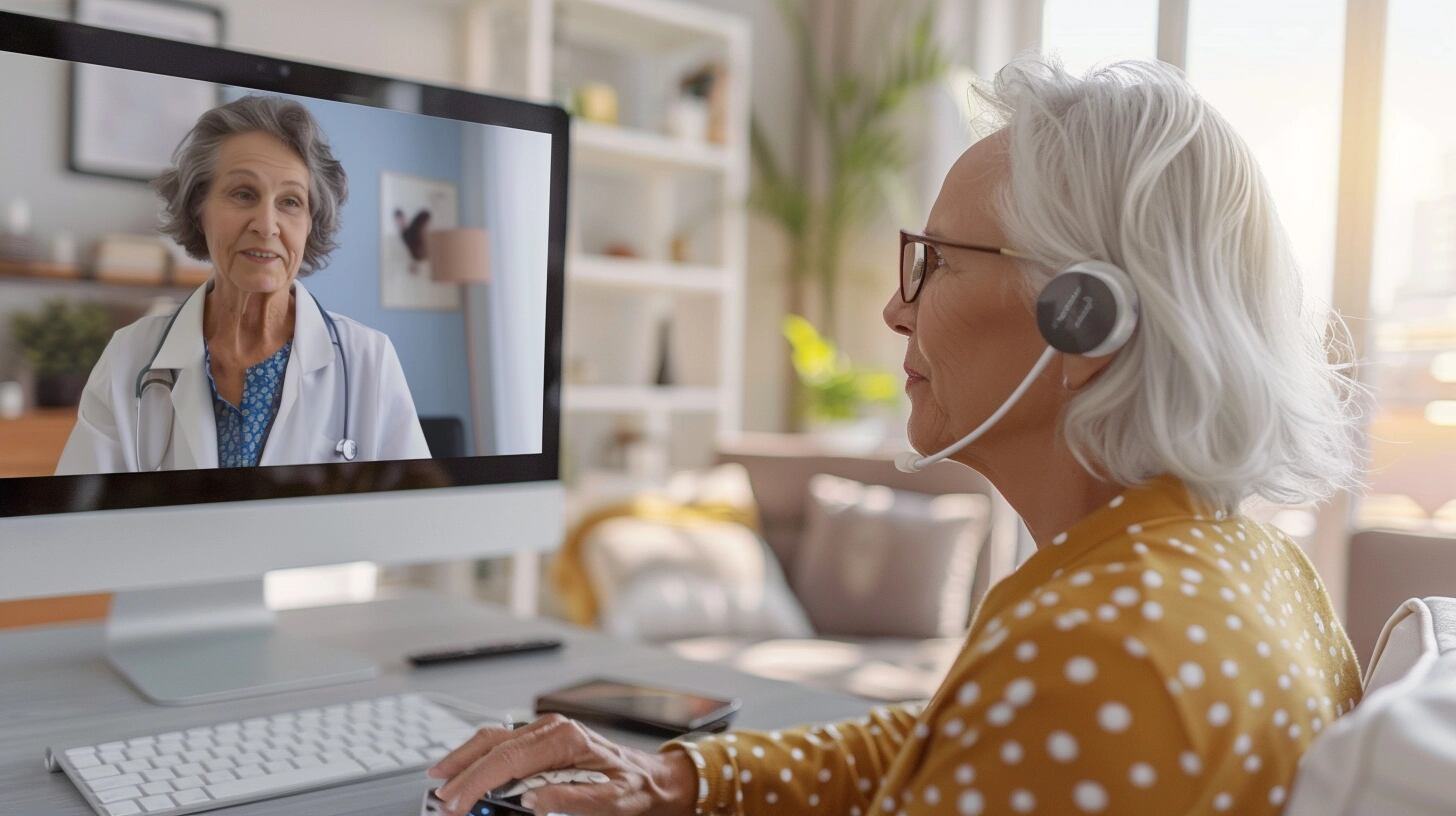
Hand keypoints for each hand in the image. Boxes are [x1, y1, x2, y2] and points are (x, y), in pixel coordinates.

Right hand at [426, 714, 697, 815]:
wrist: (651, 778)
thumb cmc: (633, 788)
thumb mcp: (610, 800)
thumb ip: (572, 799)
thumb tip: (533, 800)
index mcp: (566, 738)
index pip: (509, 759)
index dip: (478, 781)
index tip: (458, 803)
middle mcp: (551, 728)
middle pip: (494, 745)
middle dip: (463, 772)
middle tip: (441, 800)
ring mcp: (544, 731)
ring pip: (492, 740)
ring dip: (464, 759)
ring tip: (440, 780)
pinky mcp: (541, 741)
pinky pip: (502, 744)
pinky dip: (478, 756)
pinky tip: (463, 768)